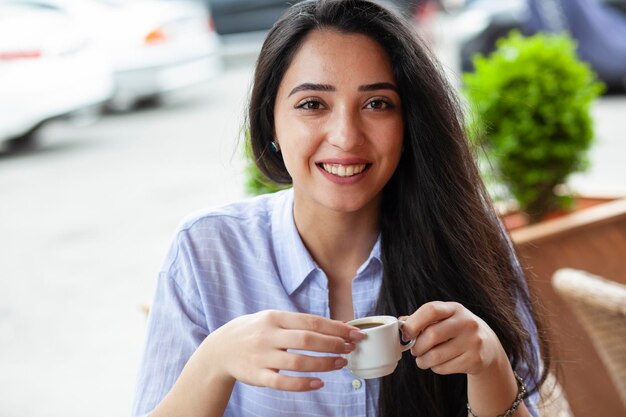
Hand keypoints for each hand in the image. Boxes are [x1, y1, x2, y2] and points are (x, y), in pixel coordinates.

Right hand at [201, 310, 364, 391]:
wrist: (220, 348)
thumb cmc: (255, 331)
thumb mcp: (273, 319)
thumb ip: (300, 323)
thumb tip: (336, 326)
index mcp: (275, 317)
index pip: (311, 321)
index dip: (335, 328)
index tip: (354, 334)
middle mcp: (268, 335)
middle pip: (307, 340)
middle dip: (333, 345)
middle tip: (350, 349)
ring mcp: (262, 356)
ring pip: (297, 362)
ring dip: (323, 364)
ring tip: (340, 364)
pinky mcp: (256, 376)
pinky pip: (282, 382)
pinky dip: (303, 384)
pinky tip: (319, 383)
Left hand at [401, 301, 507, 375]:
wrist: (488, 346)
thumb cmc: (457, 330)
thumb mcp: (444, 318)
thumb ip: (422, 319)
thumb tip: (401, 324)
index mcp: (455, 309)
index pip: (431, 310)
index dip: (414, 322)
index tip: (406, 334)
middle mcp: (466, 322)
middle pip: (432, 335)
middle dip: (417, 346)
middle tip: (414, 350)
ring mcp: (473, 341)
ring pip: (436, 356)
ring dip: (423, 361)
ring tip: (422, 359)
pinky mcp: (475, 359)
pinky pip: (444, 367)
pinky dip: (435, 368)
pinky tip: (438, 364)